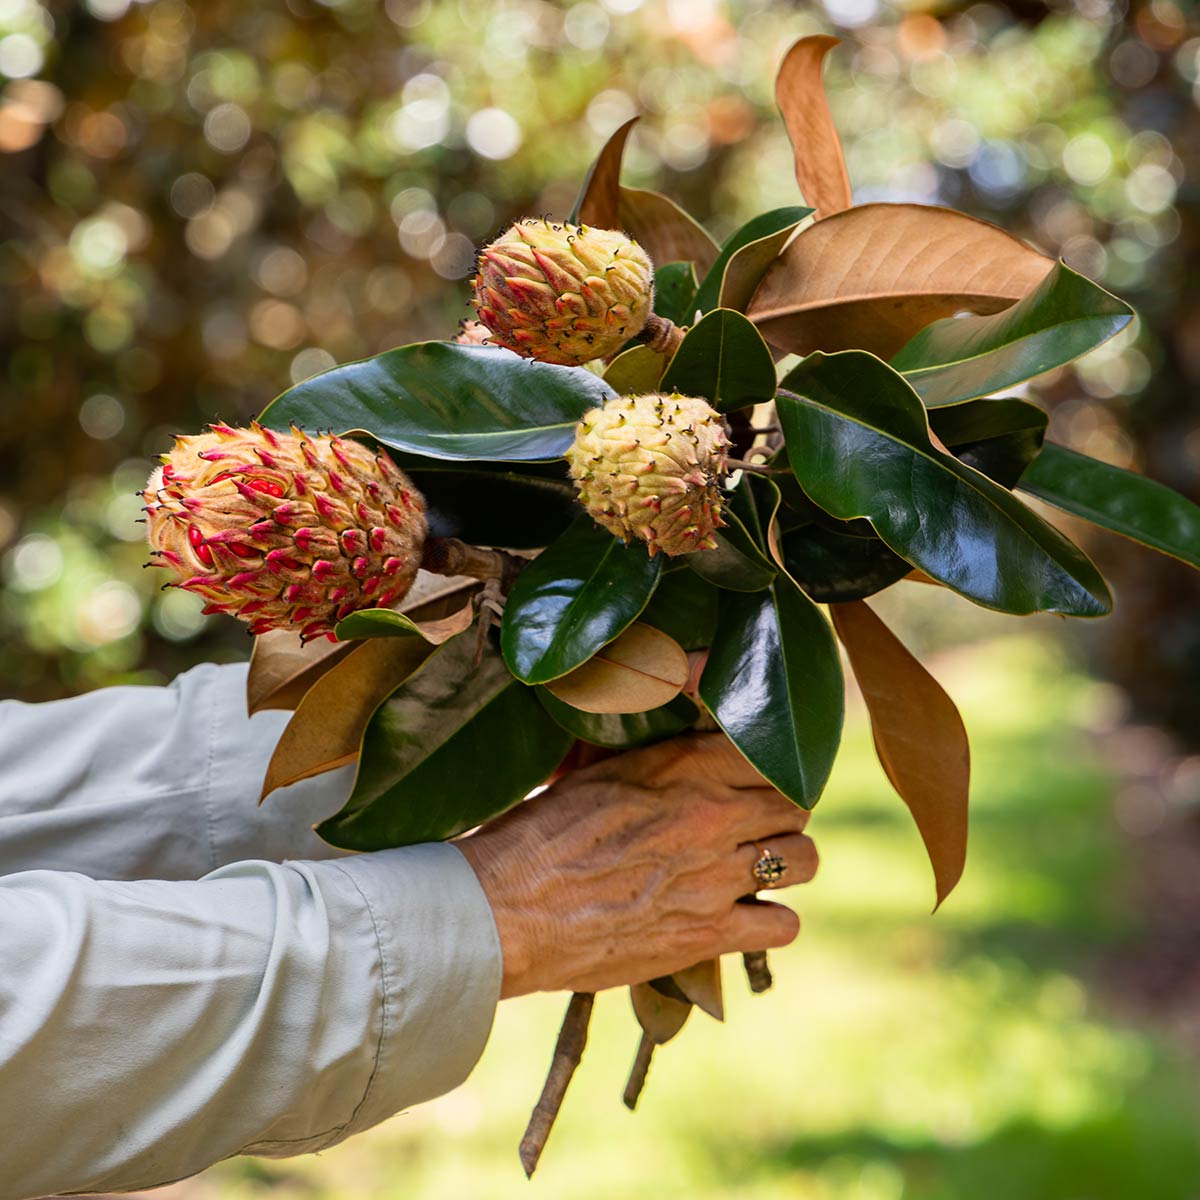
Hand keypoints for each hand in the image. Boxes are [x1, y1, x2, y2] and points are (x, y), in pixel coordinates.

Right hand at [455, 733, 817, 997]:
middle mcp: (713, 814)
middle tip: (753, 825)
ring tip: (754, 870)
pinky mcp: (711, 934)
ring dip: (785, 864)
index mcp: (682, 765)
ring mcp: (718, 876)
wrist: (507, 911)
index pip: (770, 751)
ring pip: (805, 860)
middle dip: (778, 813)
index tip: (754, 778)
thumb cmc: (537, 836)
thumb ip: (643, 754)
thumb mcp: (592, 773)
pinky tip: (742, 918)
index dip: (767, 765)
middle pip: (795, 803)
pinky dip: (769, 923)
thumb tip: (654, 735)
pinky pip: (785, 924)